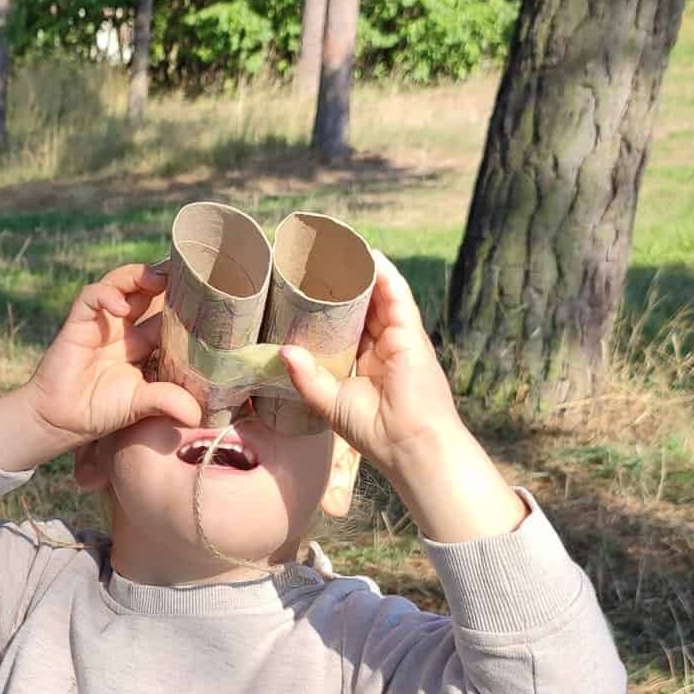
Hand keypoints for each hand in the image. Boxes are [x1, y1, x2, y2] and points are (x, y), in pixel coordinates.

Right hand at [0, 264, 200, 472]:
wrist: (60, 420)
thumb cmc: (100, 411)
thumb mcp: (141, 405)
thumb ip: (167, 402)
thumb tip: (196, 416)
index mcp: (144, 342)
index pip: (171, 312)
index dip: (187, 301)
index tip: (209, 295)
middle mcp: (126, 326)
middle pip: (150, 288)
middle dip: (168, 277)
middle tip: (188, 273)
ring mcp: (103, 321)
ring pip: (123, 281)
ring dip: (140, 275)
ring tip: (158, 279)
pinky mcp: (79, 322)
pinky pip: (92, 296)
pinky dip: (107, 295)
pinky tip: (121, 307)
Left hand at [277, 252, 524, 541]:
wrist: (410, 445)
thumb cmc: (373, 431)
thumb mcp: (329, 402)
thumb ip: (307, 377)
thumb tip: (282, 351)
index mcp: (364, 363)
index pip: (345, 326)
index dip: (327, 307)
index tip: (305, 289)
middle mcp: (383, 347)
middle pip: (361, 306)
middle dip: (342, 283)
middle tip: (317, 260)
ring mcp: (399, 338)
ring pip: (379, 295)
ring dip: (362, 271)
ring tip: (338, 247)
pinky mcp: (411, 334)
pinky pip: (397, 296)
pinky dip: (384, 274)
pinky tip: (368, 256)